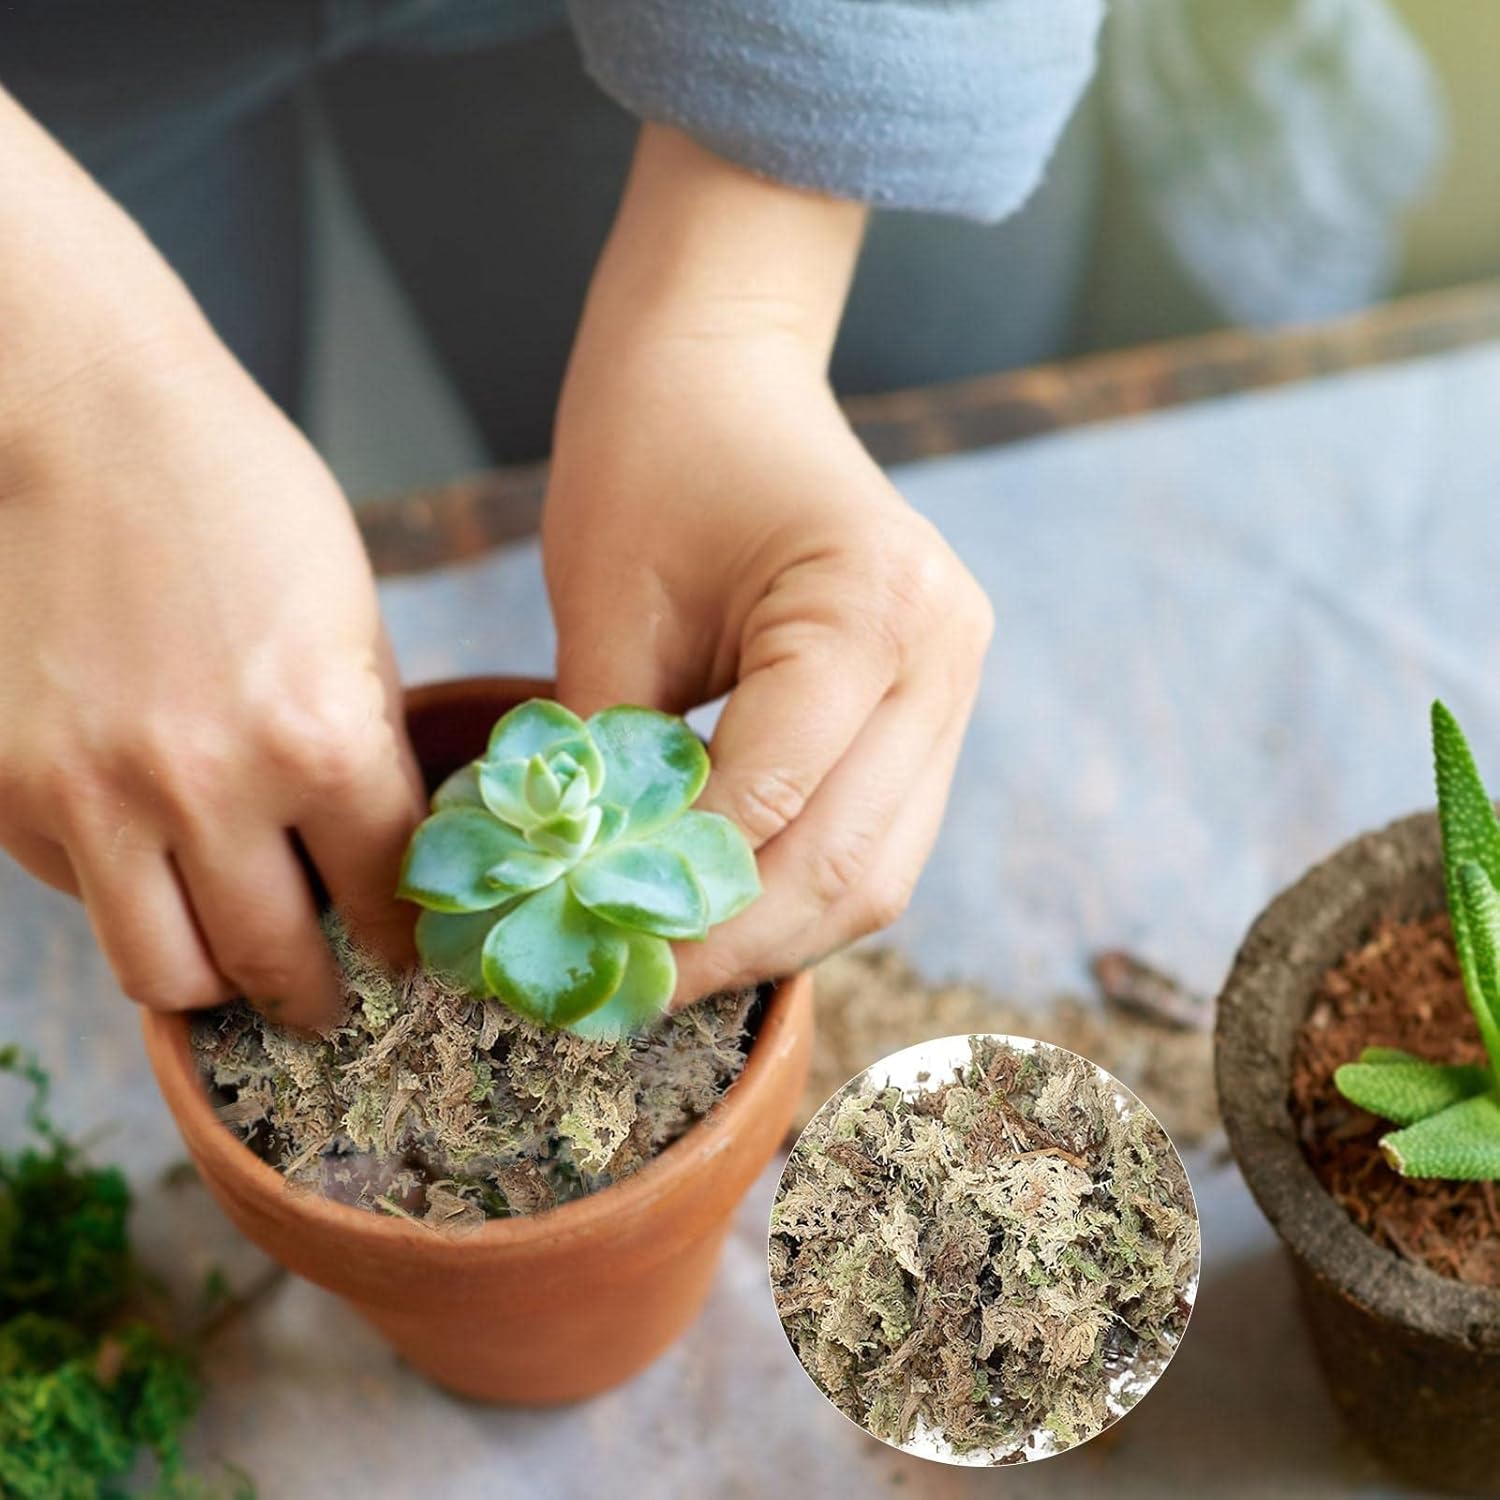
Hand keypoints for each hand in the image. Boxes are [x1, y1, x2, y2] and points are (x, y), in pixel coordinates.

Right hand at [0, 90, 422, 1027]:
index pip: (386, 896)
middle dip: (318, 995)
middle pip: (274, 965)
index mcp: (318, 733)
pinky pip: (85, 899)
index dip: (405, 939)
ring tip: (240, 961)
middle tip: (331, 996)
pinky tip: (156, 858)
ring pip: (164, 974)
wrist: (76, 417)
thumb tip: (379, 848)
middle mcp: (205, 784)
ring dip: (215, 983)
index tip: (406, 954)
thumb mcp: (351, 612)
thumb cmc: (233, 497)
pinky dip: (129, 900)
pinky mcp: (6, 793)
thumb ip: (364, 744)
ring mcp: (91, 796)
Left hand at [545, 131, 990, 1003]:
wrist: (722, 370)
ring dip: (774, 935)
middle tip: (628, 989)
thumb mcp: (607, 608)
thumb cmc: (649, 454)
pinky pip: (878, 834)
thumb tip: (581, 901)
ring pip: (880, 871)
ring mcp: (955, 679)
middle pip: (849, 864)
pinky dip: (800, 887)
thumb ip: (607, 761)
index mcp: (871, 605)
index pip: (775, 801)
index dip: (680, 899)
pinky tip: (722, 908)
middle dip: (731, 945)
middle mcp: (944, 650)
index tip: (593, 952)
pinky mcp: (934, 703)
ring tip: (670, 966)